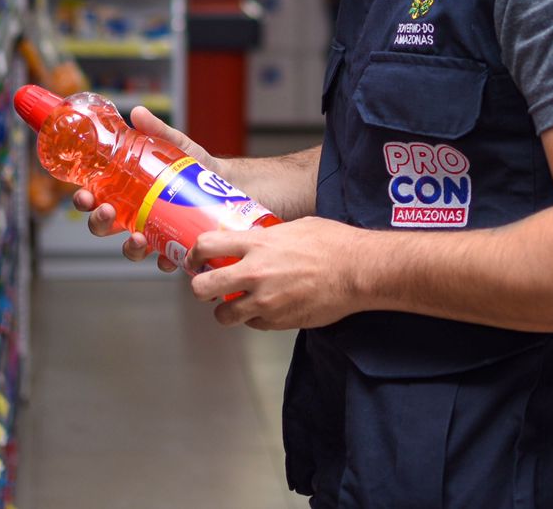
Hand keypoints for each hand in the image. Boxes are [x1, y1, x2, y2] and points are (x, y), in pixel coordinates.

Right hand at [70, 105, 216, 272]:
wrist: (227, 184)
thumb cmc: (194, 167)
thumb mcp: (176, 145)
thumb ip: (157, 131)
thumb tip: (137, 112)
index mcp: (126, 191)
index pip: (95, 198)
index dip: (84, 200)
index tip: (84, 195)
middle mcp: (135, 215)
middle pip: (104, 227)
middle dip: (99, 222)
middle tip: (107, 211)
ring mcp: (154, 232)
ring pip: (131, 248)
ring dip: (129, 247)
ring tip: (138, 237)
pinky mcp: (175, 245)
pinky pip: (165, 260)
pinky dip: (165, 261)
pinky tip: (169, 256)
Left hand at [187, 217, 369, 330]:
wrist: (358, 271)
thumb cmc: (334, 244)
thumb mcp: (295, 227)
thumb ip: (268, 237)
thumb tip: (254, 241)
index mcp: (257, 244)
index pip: (206, 246)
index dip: (193, 255)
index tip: (194, 260)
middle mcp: (255, 272)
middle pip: (202, 287)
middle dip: (200, 289)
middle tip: (207, 287)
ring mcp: (265, 301)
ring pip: (224, 315)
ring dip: (226, 310)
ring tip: (237, 303)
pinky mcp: (278, 322)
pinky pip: (253, 324)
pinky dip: (256, 319)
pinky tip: (268, 307)